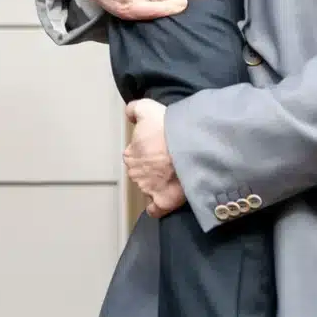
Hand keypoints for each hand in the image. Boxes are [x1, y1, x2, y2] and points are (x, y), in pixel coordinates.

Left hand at [124, 99, 185, 217]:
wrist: (187, 145)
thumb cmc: (166, 127)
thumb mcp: (145, 107)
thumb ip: (132, 110)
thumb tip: (129, 116)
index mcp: (130, 154)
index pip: (133, 155)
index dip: (146, 151)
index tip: (157, 147)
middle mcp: (135, 173)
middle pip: (140, 173)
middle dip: (151, 168)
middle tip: (167, 161)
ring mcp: (148, 189)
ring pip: (148, 189)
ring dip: (157, 184)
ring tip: (172, 175)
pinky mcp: (162, 202)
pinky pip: (156, 210)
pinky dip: (158, 207)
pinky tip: (164, 199)